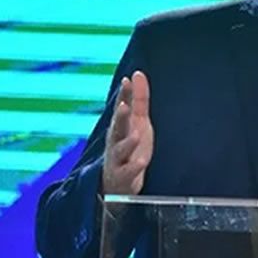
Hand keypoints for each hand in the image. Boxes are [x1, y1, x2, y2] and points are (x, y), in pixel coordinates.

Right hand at [102, 71, 153, 195]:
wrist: (117, 184)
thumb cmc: (129, 147)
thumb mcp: (137, 121)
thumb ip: (138, 99)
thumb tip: (137, 73)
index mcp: (120, 126)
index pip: (121, 108)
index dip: (123, 96)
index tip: (127, 82)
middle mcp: (116, 140)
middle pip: (118, 127)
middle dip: (120, 117)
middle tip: (124, 106)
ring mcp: (118, 159)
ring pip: (120, 150)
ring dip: (128, 142)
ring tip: (136, 135)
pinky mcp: (123, 177)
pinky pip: (127, 172)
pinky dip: (133, 167)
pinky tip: (141, 162)